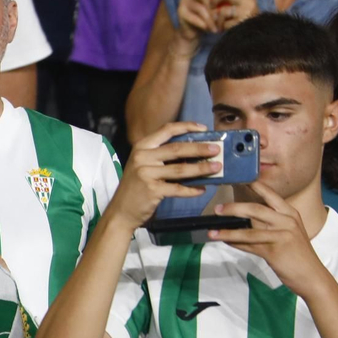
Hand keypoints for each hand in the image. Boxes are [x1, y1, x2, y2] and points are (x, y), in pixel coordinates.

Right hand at [104, 121, 220, 230]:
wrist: (121, 211)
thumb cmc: (136, 187)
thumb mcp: (144, 166)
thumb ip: (162, 157)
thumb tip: (193, 153)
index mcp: (142, 147)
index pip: (166, 130)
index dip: (186, 127)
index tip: (204, 128)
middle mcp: (142, 157)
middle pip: (177, 149)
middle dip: (200, 148)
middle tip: (217, 149)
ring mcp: (146, 173)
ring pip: (180, 169)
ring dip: (201, 168)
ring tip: (216, 168)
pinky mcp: (153, 190)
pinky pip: (178, 188)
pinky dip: (192, 190)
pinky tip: (202, 189)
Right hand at [176, 0, 218, 34]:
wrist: (193, 32)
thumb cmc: (206, 15)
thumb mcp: (212, 5)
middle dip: (213, 7)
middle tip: (220, 15)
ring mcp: (183, 2)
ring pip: (201, 8)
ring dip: (210, 19)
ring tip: (216, 26)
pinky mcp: (181, 13)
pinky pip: (195, 18)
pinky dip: (204, 24)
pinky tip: (209, 29)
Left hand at [210, 182, 328, 294]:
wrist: (312, 276)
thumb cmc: (298, 254)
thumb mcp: (289, 233)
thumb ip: (272, 223)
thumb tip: (245, 218)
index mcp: (290, 213)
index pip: (270, 194)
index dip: (254, 185)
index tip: (238, 179)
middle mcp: (287, 221)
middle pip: (255, 209)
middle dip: (234, 208)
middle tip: (217, 208)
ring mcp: (281, 236)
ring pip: (249, 231)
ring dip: (228, 231)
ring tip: (212, 231)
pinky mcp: (274, 252)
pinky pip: (249, 246)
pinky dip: (235, 244)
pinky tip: (225, 241)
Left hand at [212, 0, 258, 29]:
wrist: (256, 35)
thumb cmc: (245, 20)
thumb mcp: (243, 6)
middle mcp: (249, 1)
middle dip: (215, 0)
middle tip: (211, 7)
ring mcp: (246, 12)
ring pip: (223, 10)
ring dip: (217, 18)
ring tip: (217, 22)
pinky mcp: (241, 23)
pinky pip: (224, 23)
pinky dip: (221, 26)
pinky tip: (222, 29)